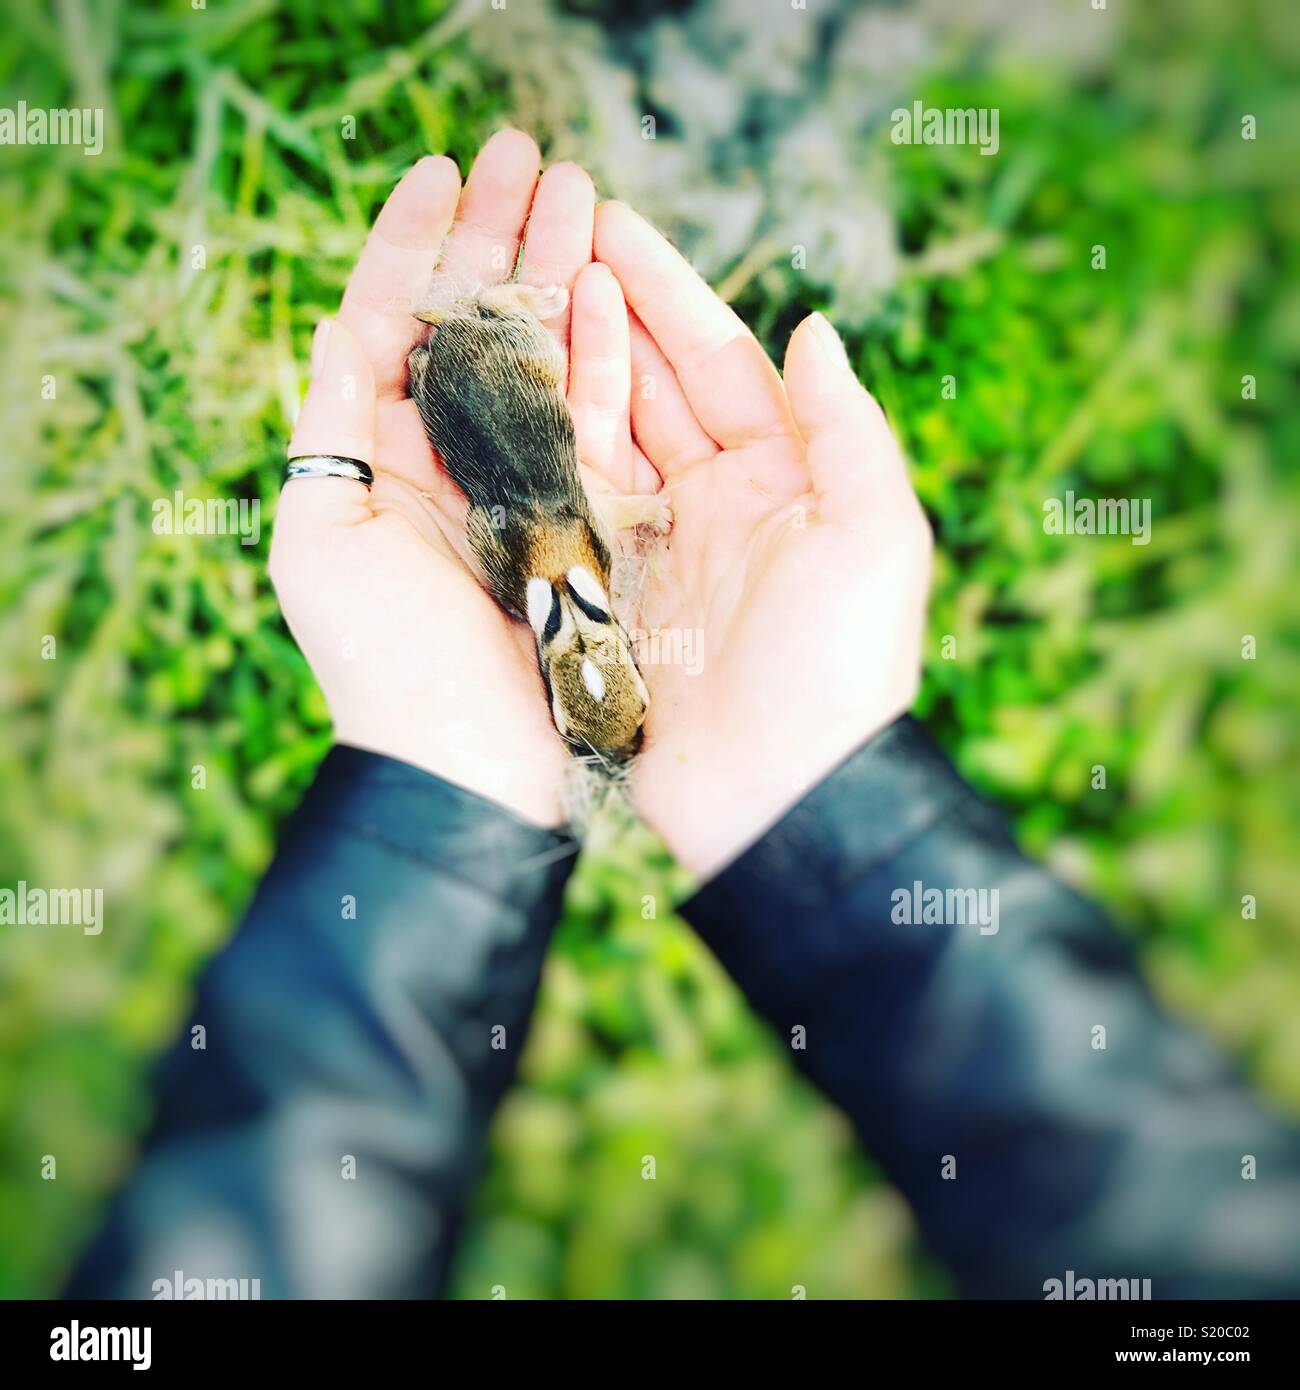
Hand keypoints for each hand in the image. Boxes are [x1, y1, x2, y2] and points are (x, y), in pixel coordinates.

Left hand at [270, 133, 598, 826]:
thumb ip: (334, 422)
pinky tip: (609, 286)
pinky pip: (593, 414)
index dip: (412, 242)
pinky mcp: (584, 512)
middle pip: (474, 321)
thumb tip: (346, 324)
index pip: (394, 321)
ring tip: (581, 192)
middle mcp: (453, 459)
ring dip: (554, 269)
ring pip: (538, 352)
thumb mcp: (325, 535)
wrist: (473, 764)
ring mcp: (523, 482)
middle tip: (531, 152)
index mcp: (380, 455)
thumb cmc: (384, 661)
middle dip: (498, 234)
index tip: (441, 168)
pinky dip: (599, 347)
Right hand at [573, 202, 931, 877]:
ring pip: (600, 435)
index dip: (669, 290)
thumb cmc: (842, 667)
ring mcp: (654, 548)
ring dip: (563, 366)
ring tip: (510, 293)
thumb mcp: (875, 536)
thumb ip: (845, 428)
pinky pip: (564, 508)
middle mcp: (714, 502)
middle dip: (604, 310)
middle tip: (543, 236)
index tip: (613, 222)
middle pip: (652, 386)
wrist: (781, 798)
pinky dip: (535, 454)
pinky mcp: (605, 597)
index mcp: (782, 478)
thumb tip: (813, 327)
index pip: (719, 362)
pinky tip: (498, 400)